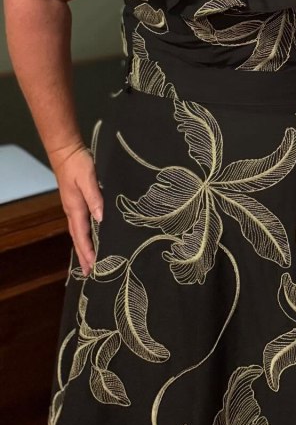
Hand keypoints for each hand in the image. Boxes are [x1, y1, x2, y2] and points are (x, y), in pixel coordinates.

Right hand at [50, 143, 102, 274]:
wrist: (66, 151)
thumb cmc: (78, 164)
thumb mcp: (88, 180)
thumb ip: (95, 199)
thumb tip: (101, 219)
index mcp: (76, 209)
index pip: (82, 235)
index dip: (88, 251)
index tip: (93, 267)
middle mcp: (73, 211)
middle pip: (78, 238)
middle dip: (84, 255)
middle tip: (90, 273)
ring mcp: (73, 207)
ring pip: (79, 232)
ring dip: (84, 247)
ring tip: (90, 261)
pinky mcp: (76, 201)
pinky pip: (80, 224)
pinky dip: (84, 235)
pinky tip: (90, 237)